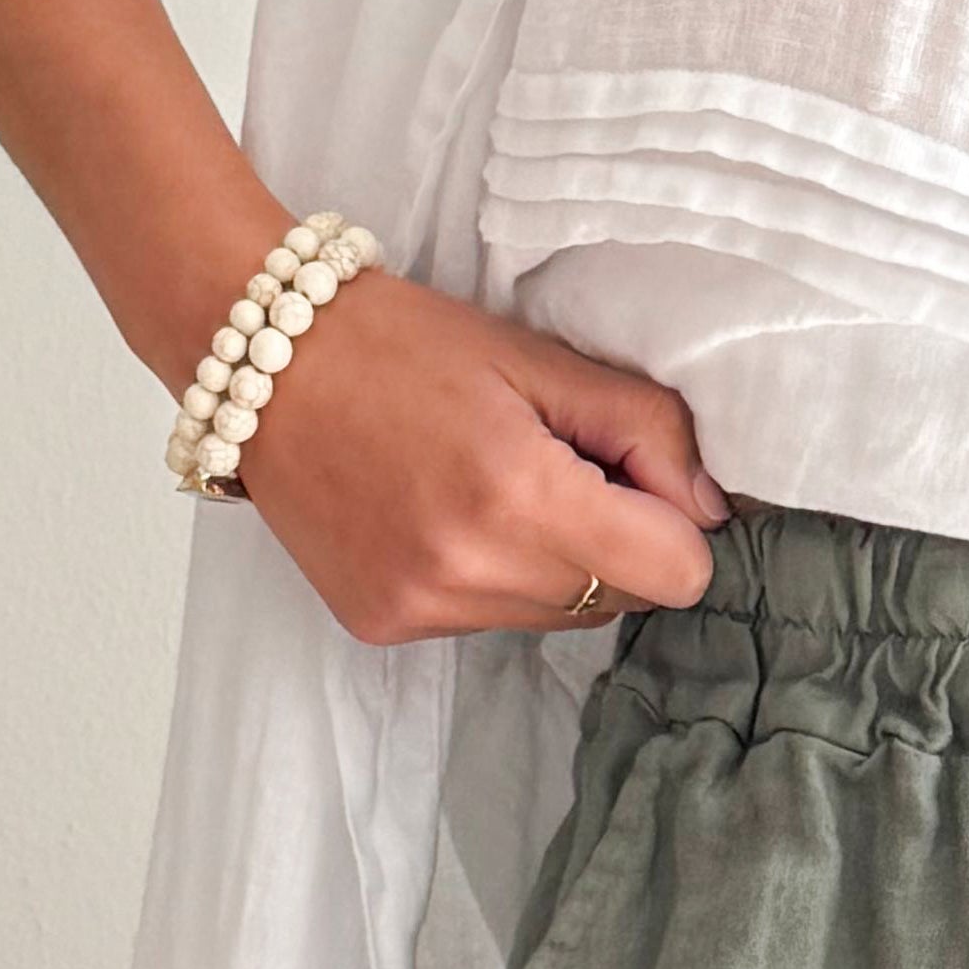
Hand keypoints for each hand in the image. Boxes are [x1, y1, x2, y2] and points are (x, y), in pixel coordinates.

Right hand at [228, 274, 728, 647]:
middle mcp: (469, 571)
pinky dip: (487, 576)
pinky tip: (438, 512)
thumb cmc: (399, 342)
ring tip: (486, 484)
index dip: (672, 523)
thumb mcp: (538, 360)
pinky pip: (487, 620)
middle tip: (549, 463)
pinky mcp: (383, 625)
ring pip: (556, 618)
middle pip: (618, 601)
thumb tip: (710, 508)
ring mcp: (421, 608)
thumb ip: (645, 429)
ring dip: (551, 562)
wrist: (258, 362)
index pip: (674, 575)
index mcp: (519, 496)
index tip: (630, 471)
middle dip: (611, 539)